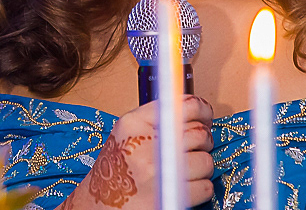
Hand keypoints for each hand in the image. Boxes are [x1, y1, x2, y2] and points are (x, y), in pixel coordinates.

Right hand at [56, 95, 214, 208]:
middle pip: (198, 133)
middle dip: (204, 142)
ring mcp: (156, 172)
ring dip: (202, 167)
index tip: (206, 117)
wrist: (99, 205)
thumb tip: (195, 112)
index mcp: (134, 124)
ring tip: (186, 171)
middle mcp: (144, 144)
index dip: (202, 110)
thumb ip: (155, 119)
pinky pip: (204, 187)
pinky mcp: (168, 197)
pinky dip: (201, 188)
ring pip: (205, 161)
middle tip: (197, 148)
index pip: (182, 105)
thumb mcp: (127, 134)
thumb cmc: (115, 170)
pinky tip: (184, 188)